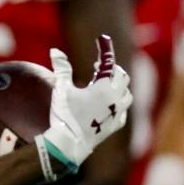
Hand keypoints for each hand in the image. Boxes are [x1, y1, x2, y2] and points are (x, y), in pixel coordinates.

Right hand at [37, 37, 131, 176]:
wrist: (70, 144)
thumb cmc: (65, 115)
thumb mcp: (62, 89)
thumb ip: (62, 69)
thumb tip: (56, 51)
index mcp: (104, 88)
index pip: (110, 63)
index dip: (106, 50)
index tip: (102, 40)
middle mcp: (116, 99)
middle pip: (123, 76)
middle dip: (112, 69)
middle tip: (97, 68)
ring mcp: (118, 113)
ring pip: (127, 93)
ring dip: (119, 86)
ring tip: (104, 85)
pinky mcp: (116, 125)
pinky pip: (124, 110)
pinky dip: (118, 103)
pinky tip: (108, 104)